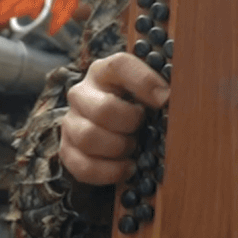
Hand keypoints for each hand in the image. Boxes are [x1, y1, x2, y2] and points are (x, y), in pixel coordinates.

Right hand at [60, 51, 168, 185]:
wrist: (111, 126)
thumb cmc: (135, 104)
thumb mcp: (147, 90)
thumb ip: (160, 89)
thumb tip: (170, 98)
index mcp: (105, 70)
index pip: (120, 65)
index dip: (145, 82)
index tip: (165, 99)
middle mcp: (82, 92)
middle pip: (103, 109)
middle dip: (130, 124)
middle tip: (143, 127)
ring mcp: (71, 121)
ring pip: (89, 138)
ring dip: (119, 148)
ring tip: (133, 147)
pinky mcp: (67, 149)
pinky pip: (82, 166)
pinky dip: (109, 172)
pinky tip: (127, 167)